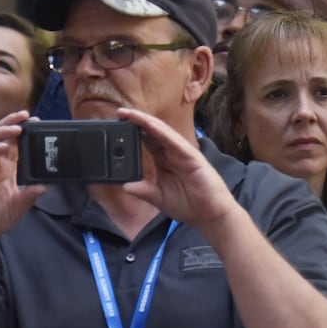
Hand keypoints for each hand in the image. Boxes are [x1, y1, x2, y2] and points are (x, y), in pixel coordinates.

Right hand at [0, 113, 44, 247]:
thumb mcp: (18, 207)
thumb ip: (30, 195)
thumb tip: (45, 186)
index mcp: (5, 169)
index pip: (15, 144)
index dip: (23, 132)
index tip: (36, 122)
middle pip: (0, 137)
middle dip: (12, 123)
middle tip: (26, 115)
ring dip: (2, 132)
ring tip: (16, 127)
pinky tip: (2, 147)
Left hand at [116, 107, 238, 230]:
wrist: (210, 215)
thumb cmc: (189, 204)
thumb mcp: (159, 198)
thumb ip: (143, 191)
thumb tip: (125, 186)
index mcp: (164, 161)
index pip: (146, 142)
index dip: (133, 132)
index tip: (116, 126)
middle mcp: (173, 153)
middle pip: (153, 132)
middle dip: (137, 122)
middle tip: (120, 112)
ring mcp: (182, 153)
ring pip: (162, 132)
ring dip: (146, 122)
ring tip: (131, 114)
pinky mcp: (192, 157)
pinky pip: (175, 142)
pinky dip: (162, 132)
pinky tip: (150, 125)